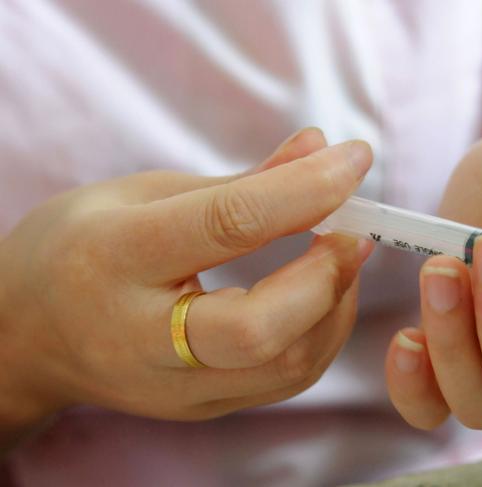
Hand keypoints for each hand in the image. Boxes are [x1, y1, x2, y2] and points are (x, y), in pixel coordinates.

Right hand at [0, 128, 372, 448]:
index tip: (354, 159)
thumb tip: (318, 147)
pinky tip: (320, 294)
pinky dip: (321, 332)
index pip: (229, 224)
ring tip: (339, 257)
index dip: (306, 189)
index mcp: (116, 257)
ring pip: (287, 365)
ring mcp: (173, 387)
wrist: (26, 336)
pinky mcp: (200, 407)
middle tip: (351, 230)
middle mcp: (143, 337)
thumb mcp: (145, 193)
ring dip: (336, 305)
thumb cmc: (79, 249)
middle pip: (262, 328)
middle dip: (327, 274)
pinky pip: (285, 379)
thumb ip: (241, 180)